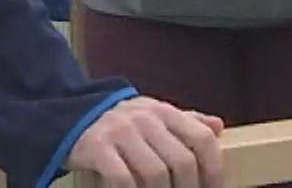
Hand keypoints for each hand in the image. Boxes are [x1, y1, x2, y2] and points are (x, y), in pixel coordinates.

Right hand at [67, 96, 224, 187]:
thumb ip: (185, 122)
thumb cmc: (122, 123)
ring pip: (155, 174)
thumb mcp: (154, 115)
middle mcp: (145, 119)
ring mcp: (120, 132)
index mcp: (164, 111)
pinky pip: (123, 179)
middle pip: (181, 162)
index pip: (202, 138)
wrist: (73, 115)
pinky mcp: (97, 148)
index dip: (213, 169)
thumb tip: (218, 126)